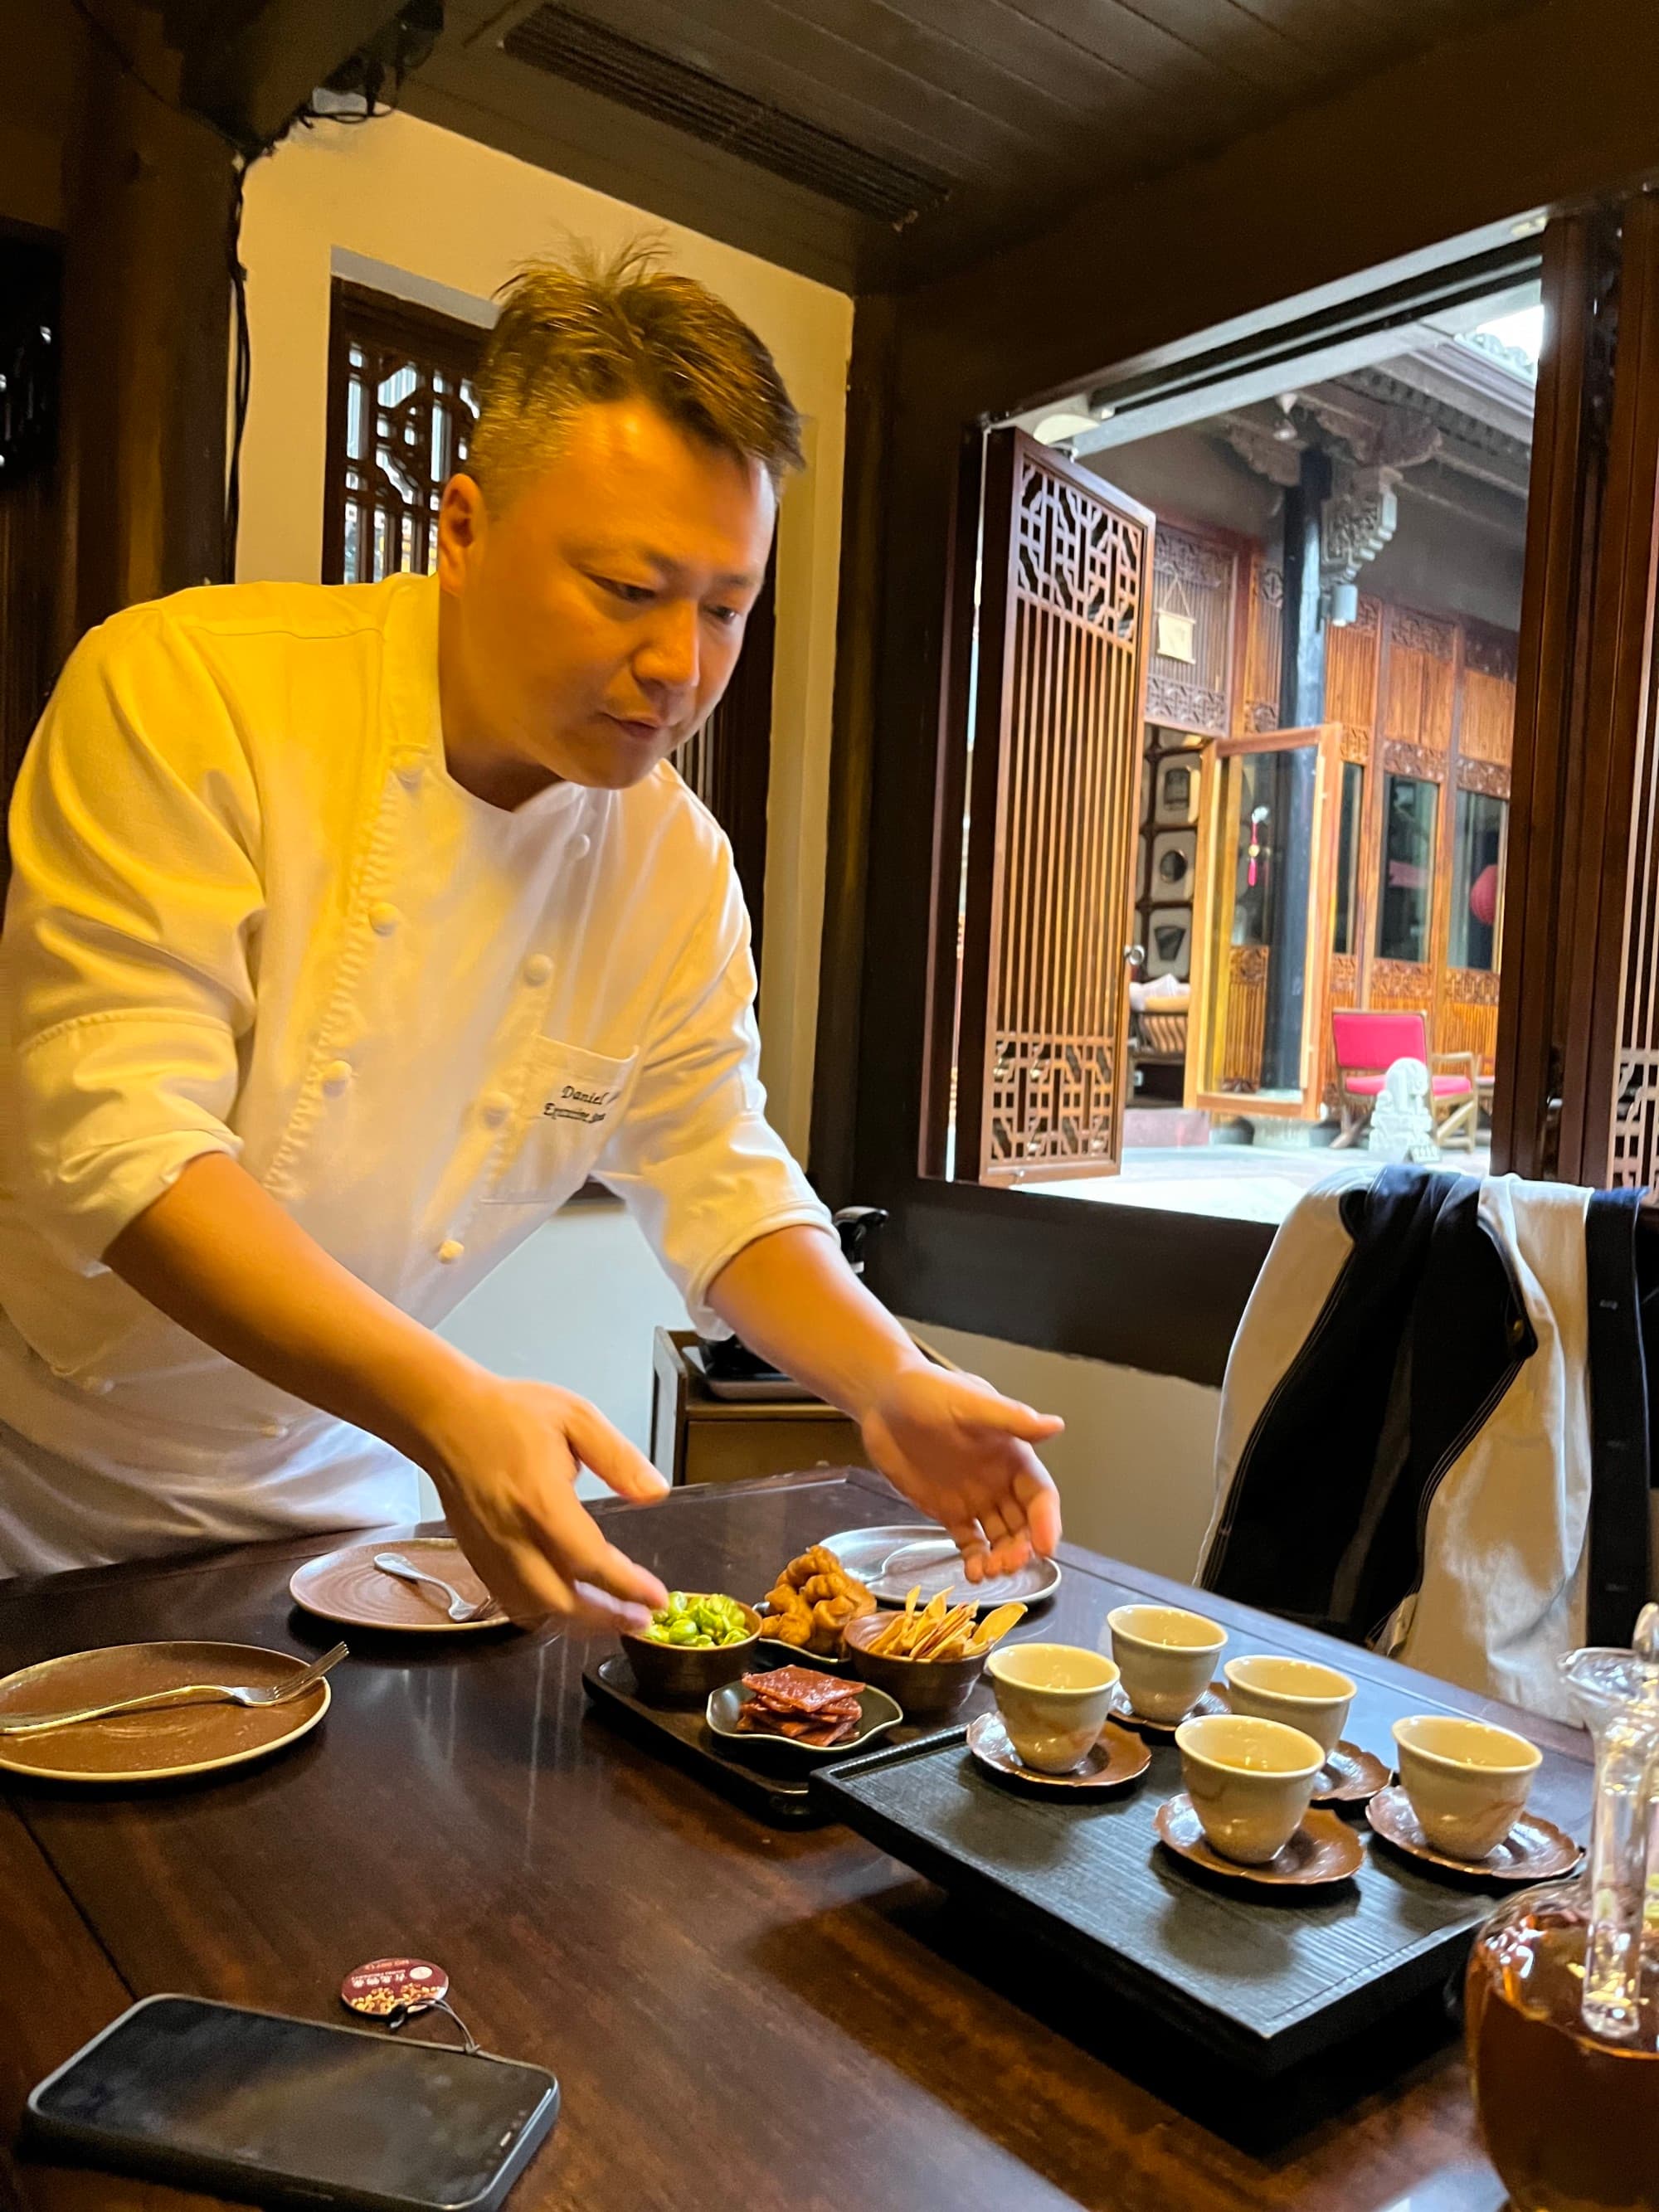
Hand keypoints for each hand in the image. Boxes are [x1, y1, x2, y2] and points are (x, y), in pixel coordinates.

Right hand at [416, 1375, 670, 1627]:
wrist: (447, 1417)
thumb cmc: (507, 1414)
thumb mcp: (577, 1419)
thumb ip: (619, 1458)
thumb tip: (655, 1492)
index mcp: (541, 1500)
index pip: (590, 1562)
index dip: (627, 1588)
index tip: (656, 1598)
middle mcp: (511, 1535)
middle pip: (561, 1602)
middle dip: (606, 1619)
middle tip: (640, 1619)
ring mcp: (490, 1551)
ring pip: (535, 1610)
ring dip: (576, 1622)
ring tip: (612, 1616)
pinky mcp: (477, 1557)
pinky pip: (511, 1601)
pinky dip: (543, 1614)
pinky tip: (568, 1605)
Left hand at [858, 1364, 1063, 1581]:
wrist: (884, 1399)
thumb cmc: (929, 1391)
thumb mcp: (970, 1402)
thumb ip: (1010, 1418)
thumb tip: (1055, 1426)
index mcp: (1013, 1455)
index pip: (1040, 1495)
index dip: (1047, 1521)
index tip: (1046, 1548)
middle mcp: (1000, 1481)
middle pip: (1023, 1523)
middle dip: (1023, 1547)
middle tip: (1009, 1565)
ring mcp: (975, 1498)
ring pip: (999, 1538)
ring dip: (1001, 1557)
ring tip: (990, 1572)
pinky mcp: (948, 1510)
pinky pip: (969, 1541)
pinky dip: (975, 1559)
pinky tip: (973, 1573)